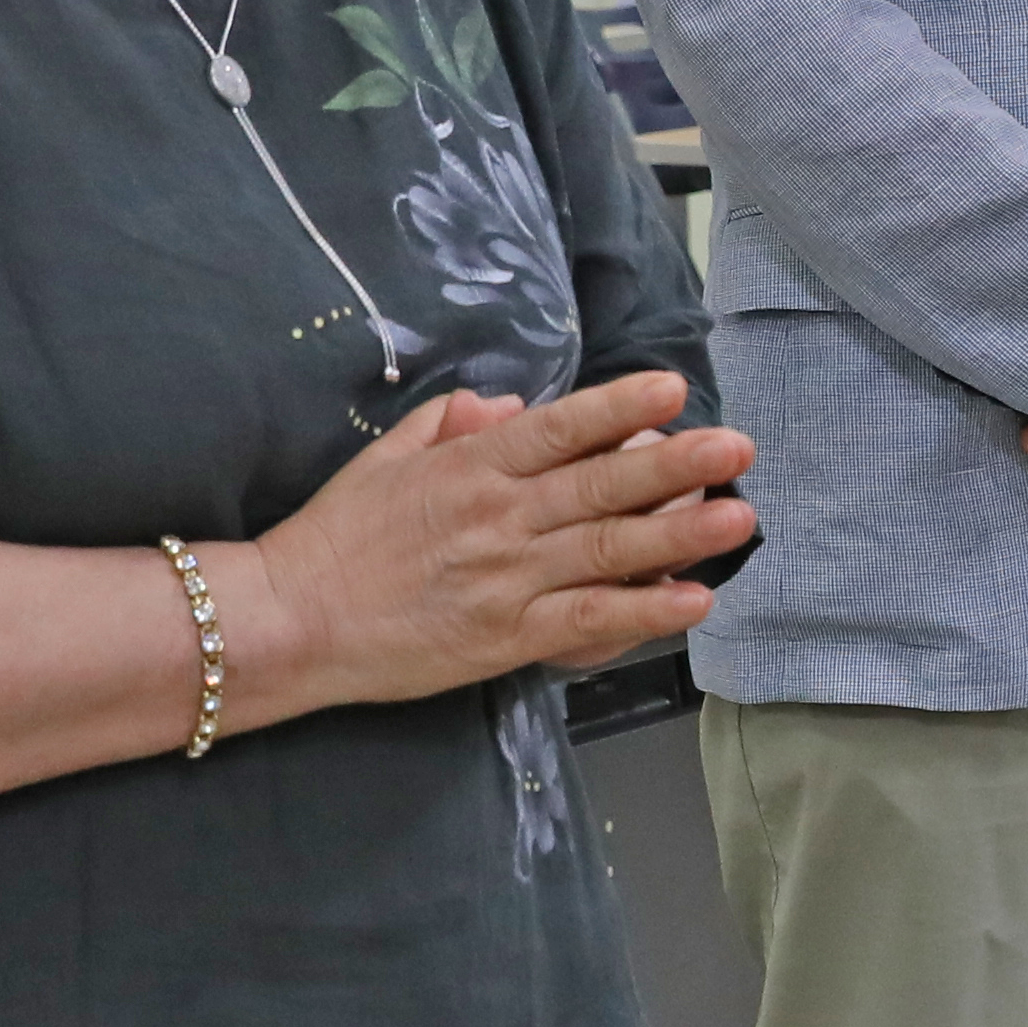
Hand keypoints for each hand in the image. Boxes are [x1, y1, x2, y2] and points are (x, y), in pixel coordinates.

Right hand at [249, 369, 757, 706]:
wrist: (288, 620)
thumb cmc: (335, 538)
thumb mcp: (384, 460)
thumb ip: (447, 425)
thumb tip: (505, 405)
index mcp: (470, 467)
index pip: (558, 429)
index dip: (619, 408)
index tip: (672, 389)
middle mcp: (497, 517)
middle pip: (602, 484)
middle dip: (677, 464)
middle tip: (739, 447)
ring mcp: (507, 579)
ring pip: (609, 550)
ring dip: (681, 534)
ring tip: (738, 517)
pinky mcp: (506, 637)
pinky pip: (588, 620)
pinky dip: (644, 610)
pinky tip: (692, 599)